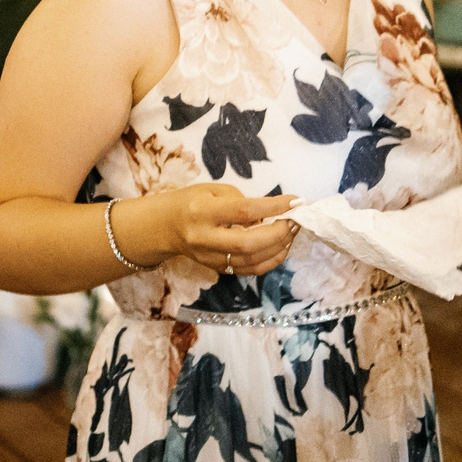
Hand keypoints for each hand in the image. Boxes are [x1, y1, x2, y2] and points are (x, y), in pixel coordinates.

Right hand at [129, 184, 298, 277]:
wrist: (166, 226)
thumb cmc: (192, 201)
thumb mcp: (213, 190)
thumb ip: (242, 201)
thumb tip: (273, 214)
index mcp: (202, 212)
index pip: (244, 211)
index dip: (274, 206)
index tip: (296, 201)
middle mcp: (205, 238)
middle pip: (248, 243)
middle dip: (278, 233)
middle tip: (295, 220)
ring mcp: (210, 258)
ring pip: (251, 261)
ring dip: (279, 248)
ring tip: (292, 232)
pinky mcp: (217, 270)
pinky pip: (249, 270)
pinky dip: (270, 260)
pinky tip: (281, 247)